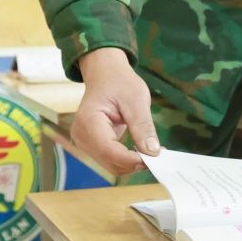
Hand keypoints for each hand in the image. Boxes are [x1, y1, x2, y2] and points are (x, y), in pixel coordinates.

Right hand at [73, 48, 156, 176]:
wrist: (106, 75)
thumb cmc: (119, 82)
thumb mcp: (136, 101)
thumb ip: (143, 127)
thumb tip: (152, 153)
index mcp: (88, 122)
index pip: (109, 151)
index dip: (133, 159)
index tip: (156, 158)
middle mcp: (81, 136)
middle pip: (110, 162)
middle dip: (135, 162)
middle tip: (160, 154)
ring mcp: (84, 143)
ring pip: (112, 165)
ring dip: (133, 163)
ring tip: (153, 151)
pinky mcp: (92, 146)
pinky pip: (111, 160)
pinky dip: (128, 159)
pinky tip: (142, 150)